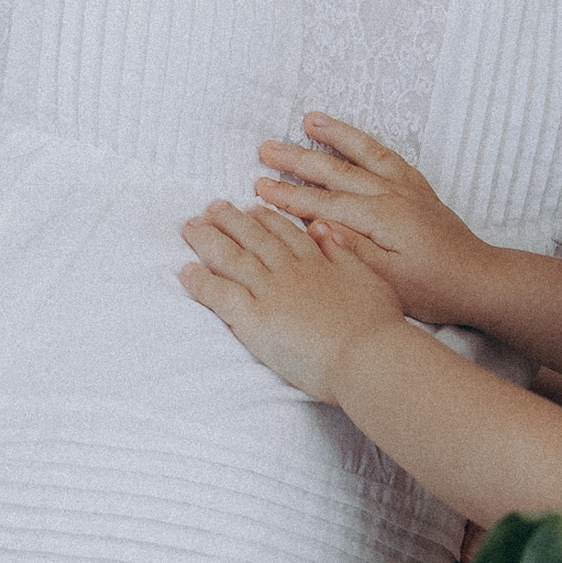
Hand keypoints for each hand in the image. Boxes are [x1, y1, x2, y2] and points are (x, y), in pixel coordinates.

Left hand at [181, 199, 403, 401]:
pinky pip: (220, 294)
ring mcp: (270, 292)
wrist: (368, 355)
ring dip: (208, 240)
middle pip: (254, 238)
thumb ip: (345, 253)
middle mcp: (290, 271)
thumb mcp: (368, 278)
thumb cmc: (376, 326)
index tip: (251, 209)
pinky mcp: (254, 319)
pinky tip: (185, 271)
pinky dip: (200, 281)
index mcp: (318, 263)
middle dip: (230, 220)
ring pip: (232, 258)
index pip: (286, 234)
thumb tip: (326, 229)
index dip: (265, 220)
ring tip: (190, 227)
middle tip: (211, 207)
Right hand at [252, 117, 495, 329]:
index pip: (324, 201)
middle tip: (266, 148)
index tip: (259, 185)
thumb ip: (351, 250)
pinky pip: (386, 156)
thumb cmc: (434, 288)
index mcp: (381, 217)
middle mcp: (392, 193)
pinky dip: (365, 143)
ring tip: (308, 120)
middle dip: (298, 159)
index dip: (289, 194)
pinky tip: (353, 138)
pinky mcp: (418, 189)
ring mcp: (407, 187)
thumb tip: (316, 225)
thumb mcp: (388, 280)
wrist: (478, 280)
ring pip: (363, 153)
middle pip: (337, 170)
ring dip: (334, 135)